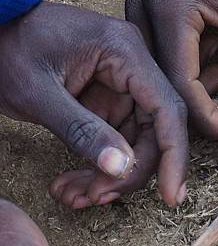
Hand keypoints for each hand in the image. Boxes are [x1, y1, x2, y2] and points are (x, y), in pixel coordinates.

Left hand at [0, 2, 187, 206]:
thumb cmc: (8, 48)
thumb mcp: (38, 93)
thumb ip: (82, 131)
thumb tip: (122, 168)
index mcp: (125, 52)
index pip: (167, 110)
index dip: (174, 156)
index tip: (171, 195)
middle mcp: (134, 67)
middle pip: (154, 131)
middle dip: (130, 172)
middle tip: (97, 197)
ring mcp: (123, 85)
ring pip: (136, 142)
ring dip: (110, 176)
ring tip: (74, 195)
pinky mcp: (110, 100)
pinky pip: (116, 140)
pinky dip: (98, 166)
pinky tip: (74, 183)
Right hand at [125, 0, 217, 144]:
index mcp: (168, 7)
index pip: (182, 84)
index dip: (210, 119)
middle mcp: (145, 9)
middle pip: (167, 83)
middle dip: (203, 111)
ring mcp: (147, 11)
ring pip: (167, 75)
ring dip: (201, 93)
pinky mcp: (157, 14)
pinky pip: (171, 59)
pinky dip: (199, 73)